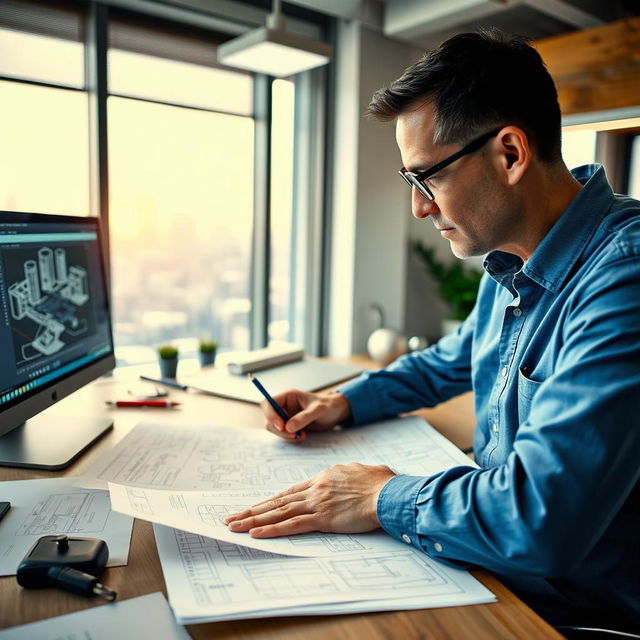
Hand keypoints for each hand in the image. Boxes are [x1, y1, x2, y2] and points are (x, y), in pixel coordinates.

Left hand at [224, 463, 394, 536]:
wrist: (387, 492)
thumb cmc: (380, 482)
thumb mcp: (360, 472)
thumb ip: (348, 474)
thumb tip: (347, 475)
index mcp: (323, 477)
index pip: (291, 491)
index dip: (271, 500)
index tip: (257, 506)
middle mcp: (314, 488)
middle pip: (278, 500)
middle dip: (253, 509)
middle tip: (232, 516)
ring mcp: (316, 502)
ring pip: (278, 511)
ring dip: (253, 519)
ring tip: (234, 524)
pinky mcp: (322, 518)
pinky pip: (291, 525)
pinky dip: (271, 529)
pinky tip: (255, 533)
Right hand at [261, 389, 351, 440]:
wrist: (336, 413)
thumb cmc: (328, 406)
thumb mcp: (318, 410)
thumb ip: (304, 417)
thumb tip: (288, 427)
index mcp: (288, 396)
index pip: (268, 403)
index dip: (270, 414)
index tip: (281, 425)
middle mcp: (284, 406)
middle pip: (269, 418)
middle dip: (279, 429)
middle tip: (294, 435)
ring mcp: (286, 417)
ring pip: (274, 428)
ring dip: (285, 435)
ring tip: (301, 435)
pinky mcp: (290, 426)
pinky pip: (283, 434)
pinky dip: (290, 438)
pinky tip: (302, 436)